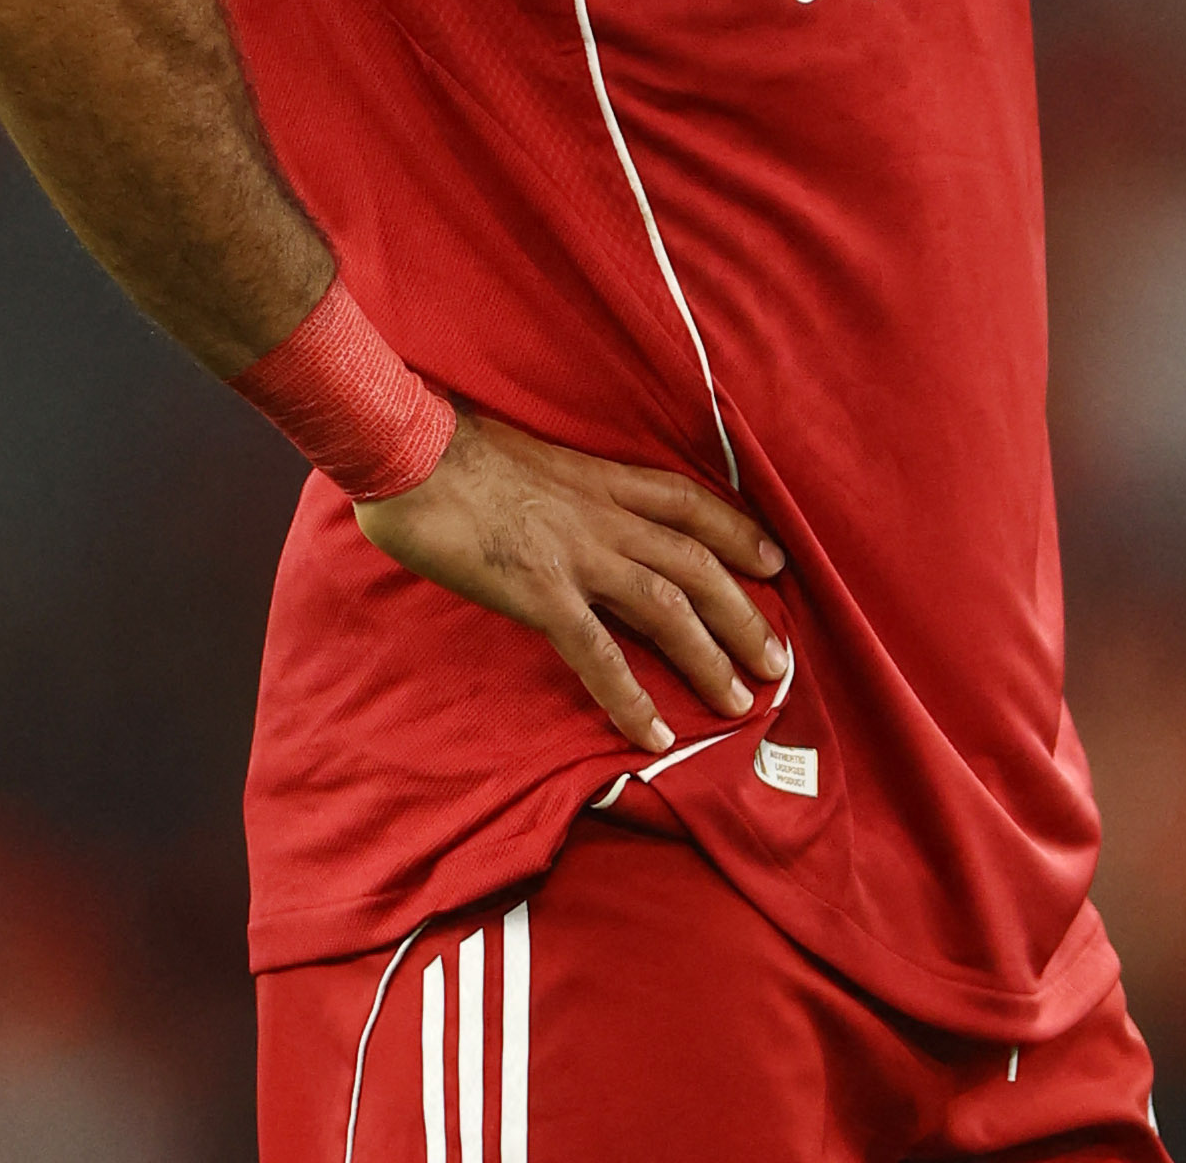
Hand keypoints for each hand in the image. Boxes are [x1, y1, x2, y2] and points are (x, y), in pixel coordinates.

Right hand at [353, 411, 790, 752]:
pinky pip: (598, 652)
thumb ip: (555, 485)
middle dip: (743, 613)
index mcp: (599, 479)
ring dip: (708, 657)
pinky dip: (630, 696)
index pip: (689, 503)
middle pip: (696, 564)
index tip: (774, 560)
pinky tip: (652, 735)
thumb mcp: (523, 454)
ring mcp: (575, 554)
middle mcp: (602, 516)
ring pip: (667, 608)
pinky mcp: (539, 592)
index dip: (738, 531)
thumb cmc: (449, 449)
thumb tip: (558, 507)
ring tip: (739, 702)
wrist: (407, 450)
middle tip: (778, 660)